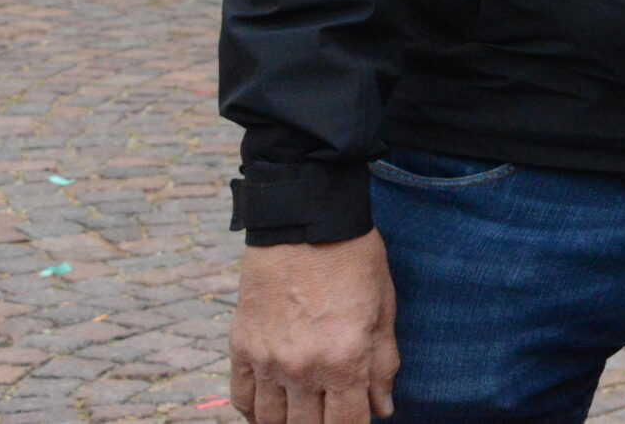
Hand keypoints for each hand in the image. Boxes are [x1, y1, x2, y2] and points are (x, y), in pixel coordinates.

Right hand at [230, 230, 397, 423]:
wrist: (305, 221)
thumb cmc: (354, 259)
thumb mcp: (383, 308)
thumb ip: (383, 364)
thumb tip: (384, 409)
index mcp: (345, 359)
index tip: (356, 422)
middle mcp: (303, 367)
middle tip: (330, 413)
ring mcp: (267, 360)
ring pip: (272, 421)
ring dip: (288, 423)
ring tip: (303, 413)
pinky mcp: (241, 346)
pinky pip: (241, 398)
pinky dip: (255, 410)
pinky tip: (272, 406)